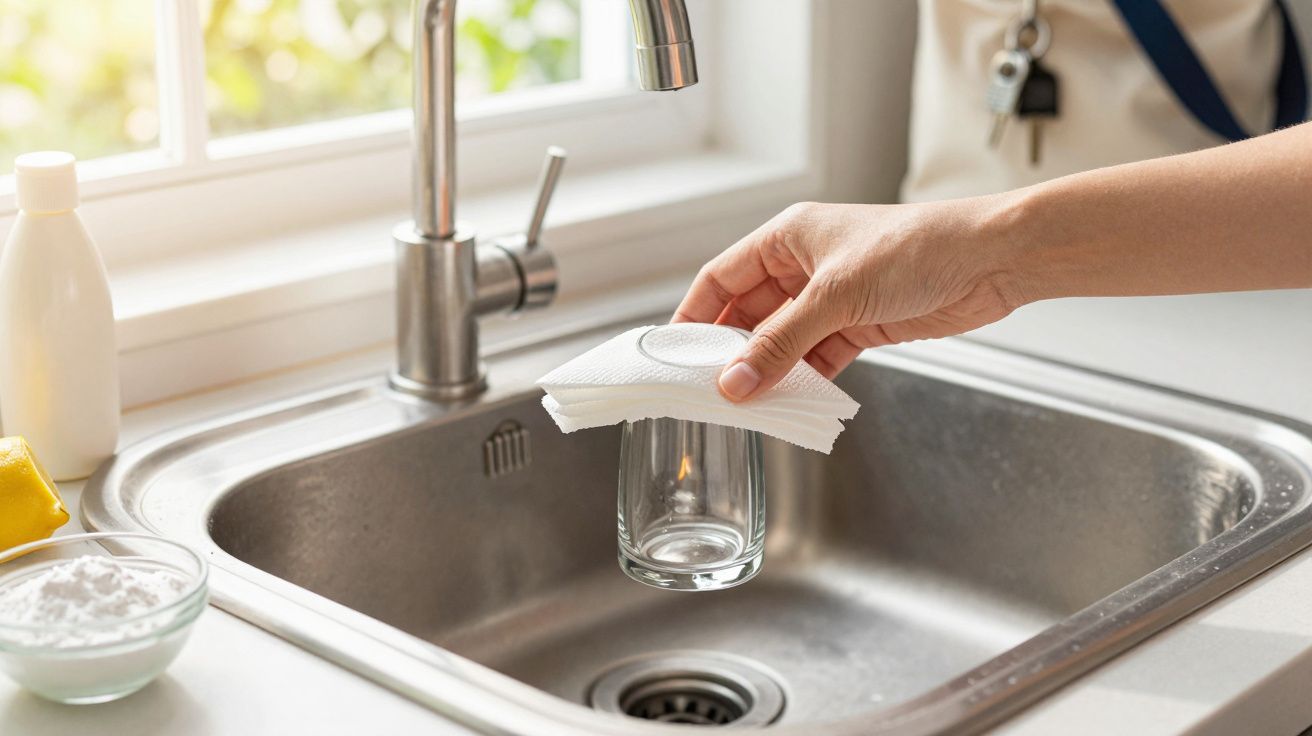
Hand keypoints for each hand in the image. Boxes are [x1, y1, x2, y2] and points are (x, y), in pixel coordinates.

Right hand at [673, 199, 1023, 401]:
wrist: (990, 261)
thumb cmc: (915, 250)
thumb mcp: (836, 296)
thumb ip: (782, 343)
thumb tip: (733, 382)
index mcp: (787, 239)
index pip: (722, 278)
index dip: (695, 314)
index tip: (673, 353)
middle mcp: (803, 267)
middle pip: (749, 314)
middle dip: (729, 352)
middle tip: (706, 391)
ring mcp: (831, 299)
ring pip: (782, 341)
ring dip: (767, 372)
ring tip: (744, 406)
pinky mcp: (859, 326)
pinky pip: (815, 358)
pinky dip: (802, 380)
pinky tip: (788, 403)